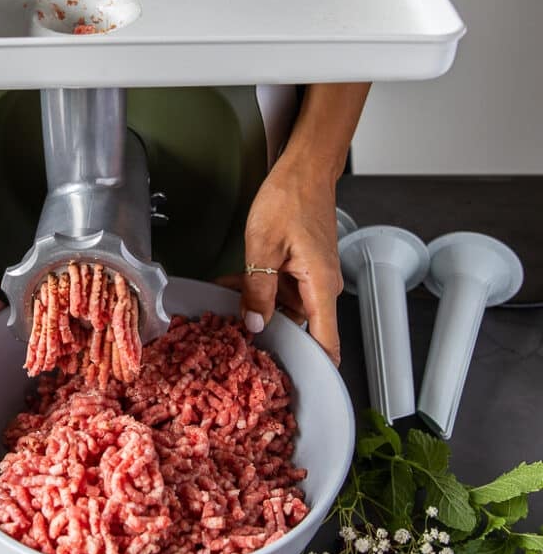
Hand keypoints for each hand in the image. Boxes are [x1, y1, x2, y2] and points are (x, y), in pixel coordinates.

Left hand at [218, 153, 342, 364]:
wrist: (304, 169)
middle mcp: (322, 287)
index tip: (290, 384)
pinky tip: (234, 285)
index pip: (326, 343)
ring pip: (284, 308)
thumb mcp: (264, 246)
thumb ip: (258, 290)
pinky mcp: (303, 268)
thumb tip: (255, 324)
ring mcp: (312, 278)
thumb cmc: (291, 198)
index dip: (312, 369)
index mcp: (320, 287)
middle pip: (299, 328)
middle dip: (267, 333)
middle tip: (234, 338)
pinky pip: (281, 289)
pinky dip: (260, 290)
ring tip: (227, 300)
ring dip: (257, 306)